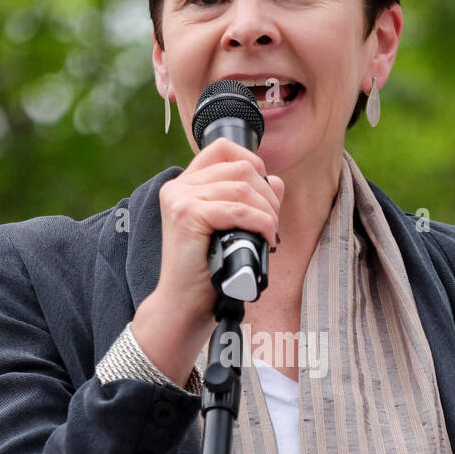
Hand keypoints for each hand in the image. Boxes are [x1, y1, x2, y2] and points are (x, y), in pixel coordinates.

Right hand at [128, 139, 283, 390]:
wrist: (184, 305)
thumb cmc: (208, 271)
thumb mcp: (231, 228)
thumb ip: (250, 200)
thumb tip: (276, 180)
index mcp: (184, 184)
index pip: (222, 147)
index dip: (253, 162)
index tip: (265, 193)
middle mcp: (178, 186)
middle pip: (240, 167)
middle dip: (267, 195)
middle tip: (271, 225)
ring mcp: (180, 198)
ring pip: (242, 186)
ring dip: (267, 212)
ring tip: (268, 235)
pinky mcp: (187, 215)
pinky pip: (237, 209)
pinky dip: (260, 223)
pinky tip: (265, 239)